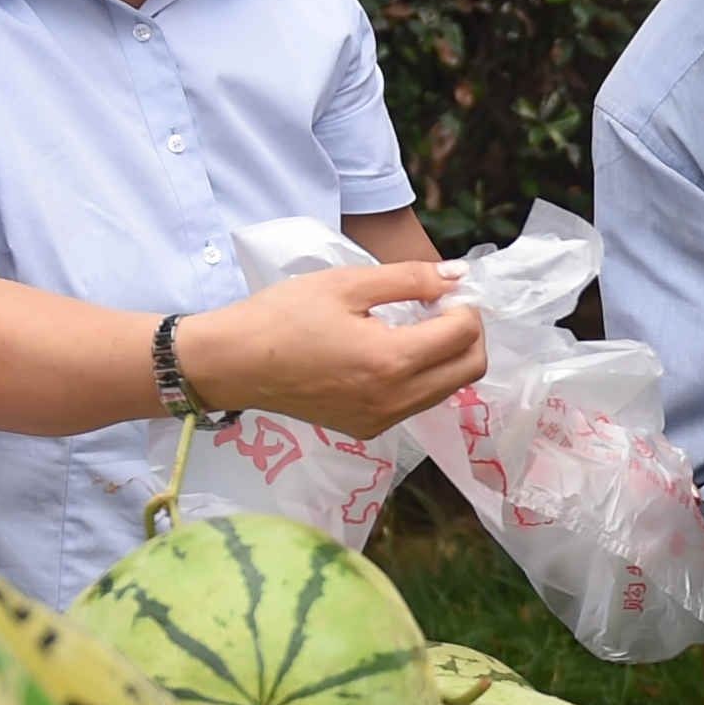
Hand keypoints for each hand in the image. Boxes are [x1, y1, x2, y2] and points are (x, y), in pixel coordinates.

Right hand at [195, 264, 488, 437]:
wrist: (234, 363)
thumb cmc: (283, 315)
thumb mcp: (346, 283)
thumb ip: (409, 278)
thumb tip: (457, 275)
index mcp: (392, 361)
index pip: (464, 335)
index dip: (466, 305)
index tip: (447, 288)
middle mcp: (394, 399)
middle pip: (469, 370)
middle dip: (469, 334)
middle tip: (442, 307)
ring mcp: (382, 420)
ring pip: (446, 389)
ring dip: (447, 356)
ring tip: (417, 325)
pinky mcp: (368, 429)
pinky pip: (416, 402)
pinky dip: (422, 376)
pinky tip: (394, 350)